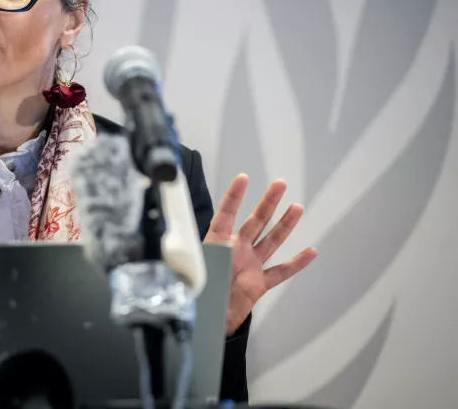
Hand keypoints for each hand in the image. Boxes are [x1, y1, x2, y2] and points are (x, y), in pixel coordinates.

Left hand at [203, 174, 317, 334]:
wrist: (205, 323)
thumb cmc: (194, 296)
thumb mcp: (191, 274)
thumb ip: (198, 262)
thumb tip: (205, 251)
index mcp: (216, 245)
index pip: (225, 216)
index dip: (234, 197)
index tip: (243, 178)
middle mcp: (235, 251)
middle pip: (254, 222)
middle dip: (267, 203)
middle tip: (280, 184)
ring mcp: (249, 266)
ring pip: (271, 241)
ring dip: (284, 225)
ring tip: (297, 207)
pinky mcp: (259, 284)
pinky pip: (280, 272)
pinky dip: (296, 263)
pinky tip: (310, 252)